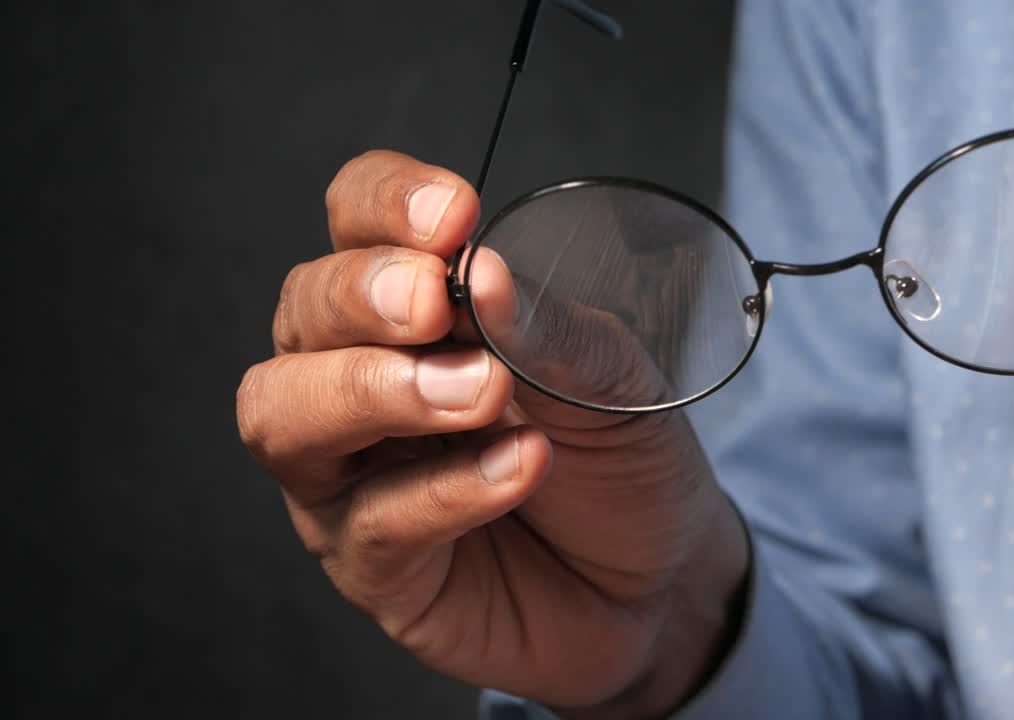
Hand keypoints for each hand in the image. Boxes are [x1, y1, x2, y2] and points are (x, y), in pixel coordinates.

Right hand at [235, 151, 747, 716]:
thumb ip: (546, 328)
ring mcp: (353, 476)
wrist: (659, 578)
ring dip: (374, 390)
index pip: (355, 221)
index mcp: (412, 307)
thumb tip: (482, 272)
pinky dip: (448, 488)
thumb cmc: (620, 459)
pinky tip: (520, 466)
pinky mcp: (374, 566)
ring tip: (480, 392)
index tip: (454, 216)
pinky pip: (372, 521)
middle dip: (359, 297)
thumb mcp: (612, 375)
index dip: (384, 203)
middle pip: (300, 310)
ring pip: (284, 414)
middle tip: (434, 306)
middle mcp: (358, 380)